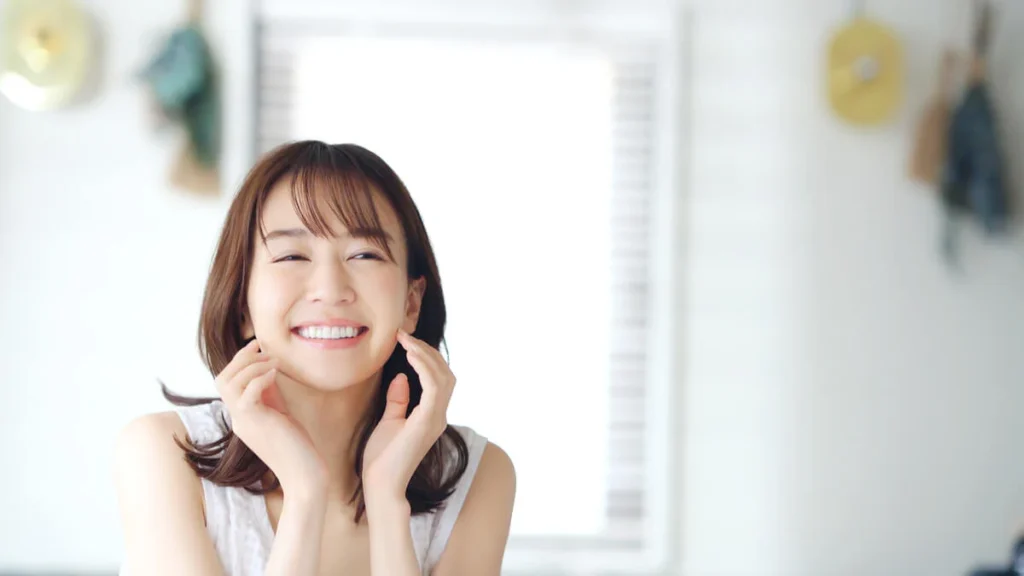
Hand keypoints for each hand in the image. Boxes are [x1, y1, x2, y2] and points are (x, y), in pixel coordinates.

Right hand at [216, 339, 326, 495]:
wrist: (304, 475)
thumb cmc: (297, 446)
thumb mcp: (280, 412)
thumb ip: (270, 392)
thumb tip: (268, 367)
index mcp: (243, 415)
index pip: (228, 381)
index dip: (241, 361)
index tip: (259, 347)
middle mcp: (238, 418)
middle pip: (222, 379)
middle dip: (240, 358)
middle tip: (262, 349)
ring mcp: (243, 422)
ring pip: (228, 383)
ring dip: (251, 365)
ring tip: (272, 362)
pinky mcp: (255, 424)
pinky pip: (246, 394)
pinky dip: (259, 378)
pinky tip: (276, 373)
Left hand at [362, 330, 455, 502]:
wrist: (381, 484)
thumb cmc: (382, 459)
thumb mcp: (389, 422)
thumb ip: (398, 400)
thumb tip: (401, 377)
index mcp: (431, 416)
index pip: (440, 379)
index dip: (426, 357)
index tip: (406, 341)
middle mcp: (439, 416)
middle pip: (446, 374)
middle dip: (428, 352)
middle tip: (406, 336)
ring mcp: (436, 419)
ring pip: (443, 377)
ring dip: (425, 355)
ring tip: (406, 341)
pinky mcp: (427, 421)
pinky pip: (434, 387)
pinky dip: (424, 368)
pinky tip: (409, 356)